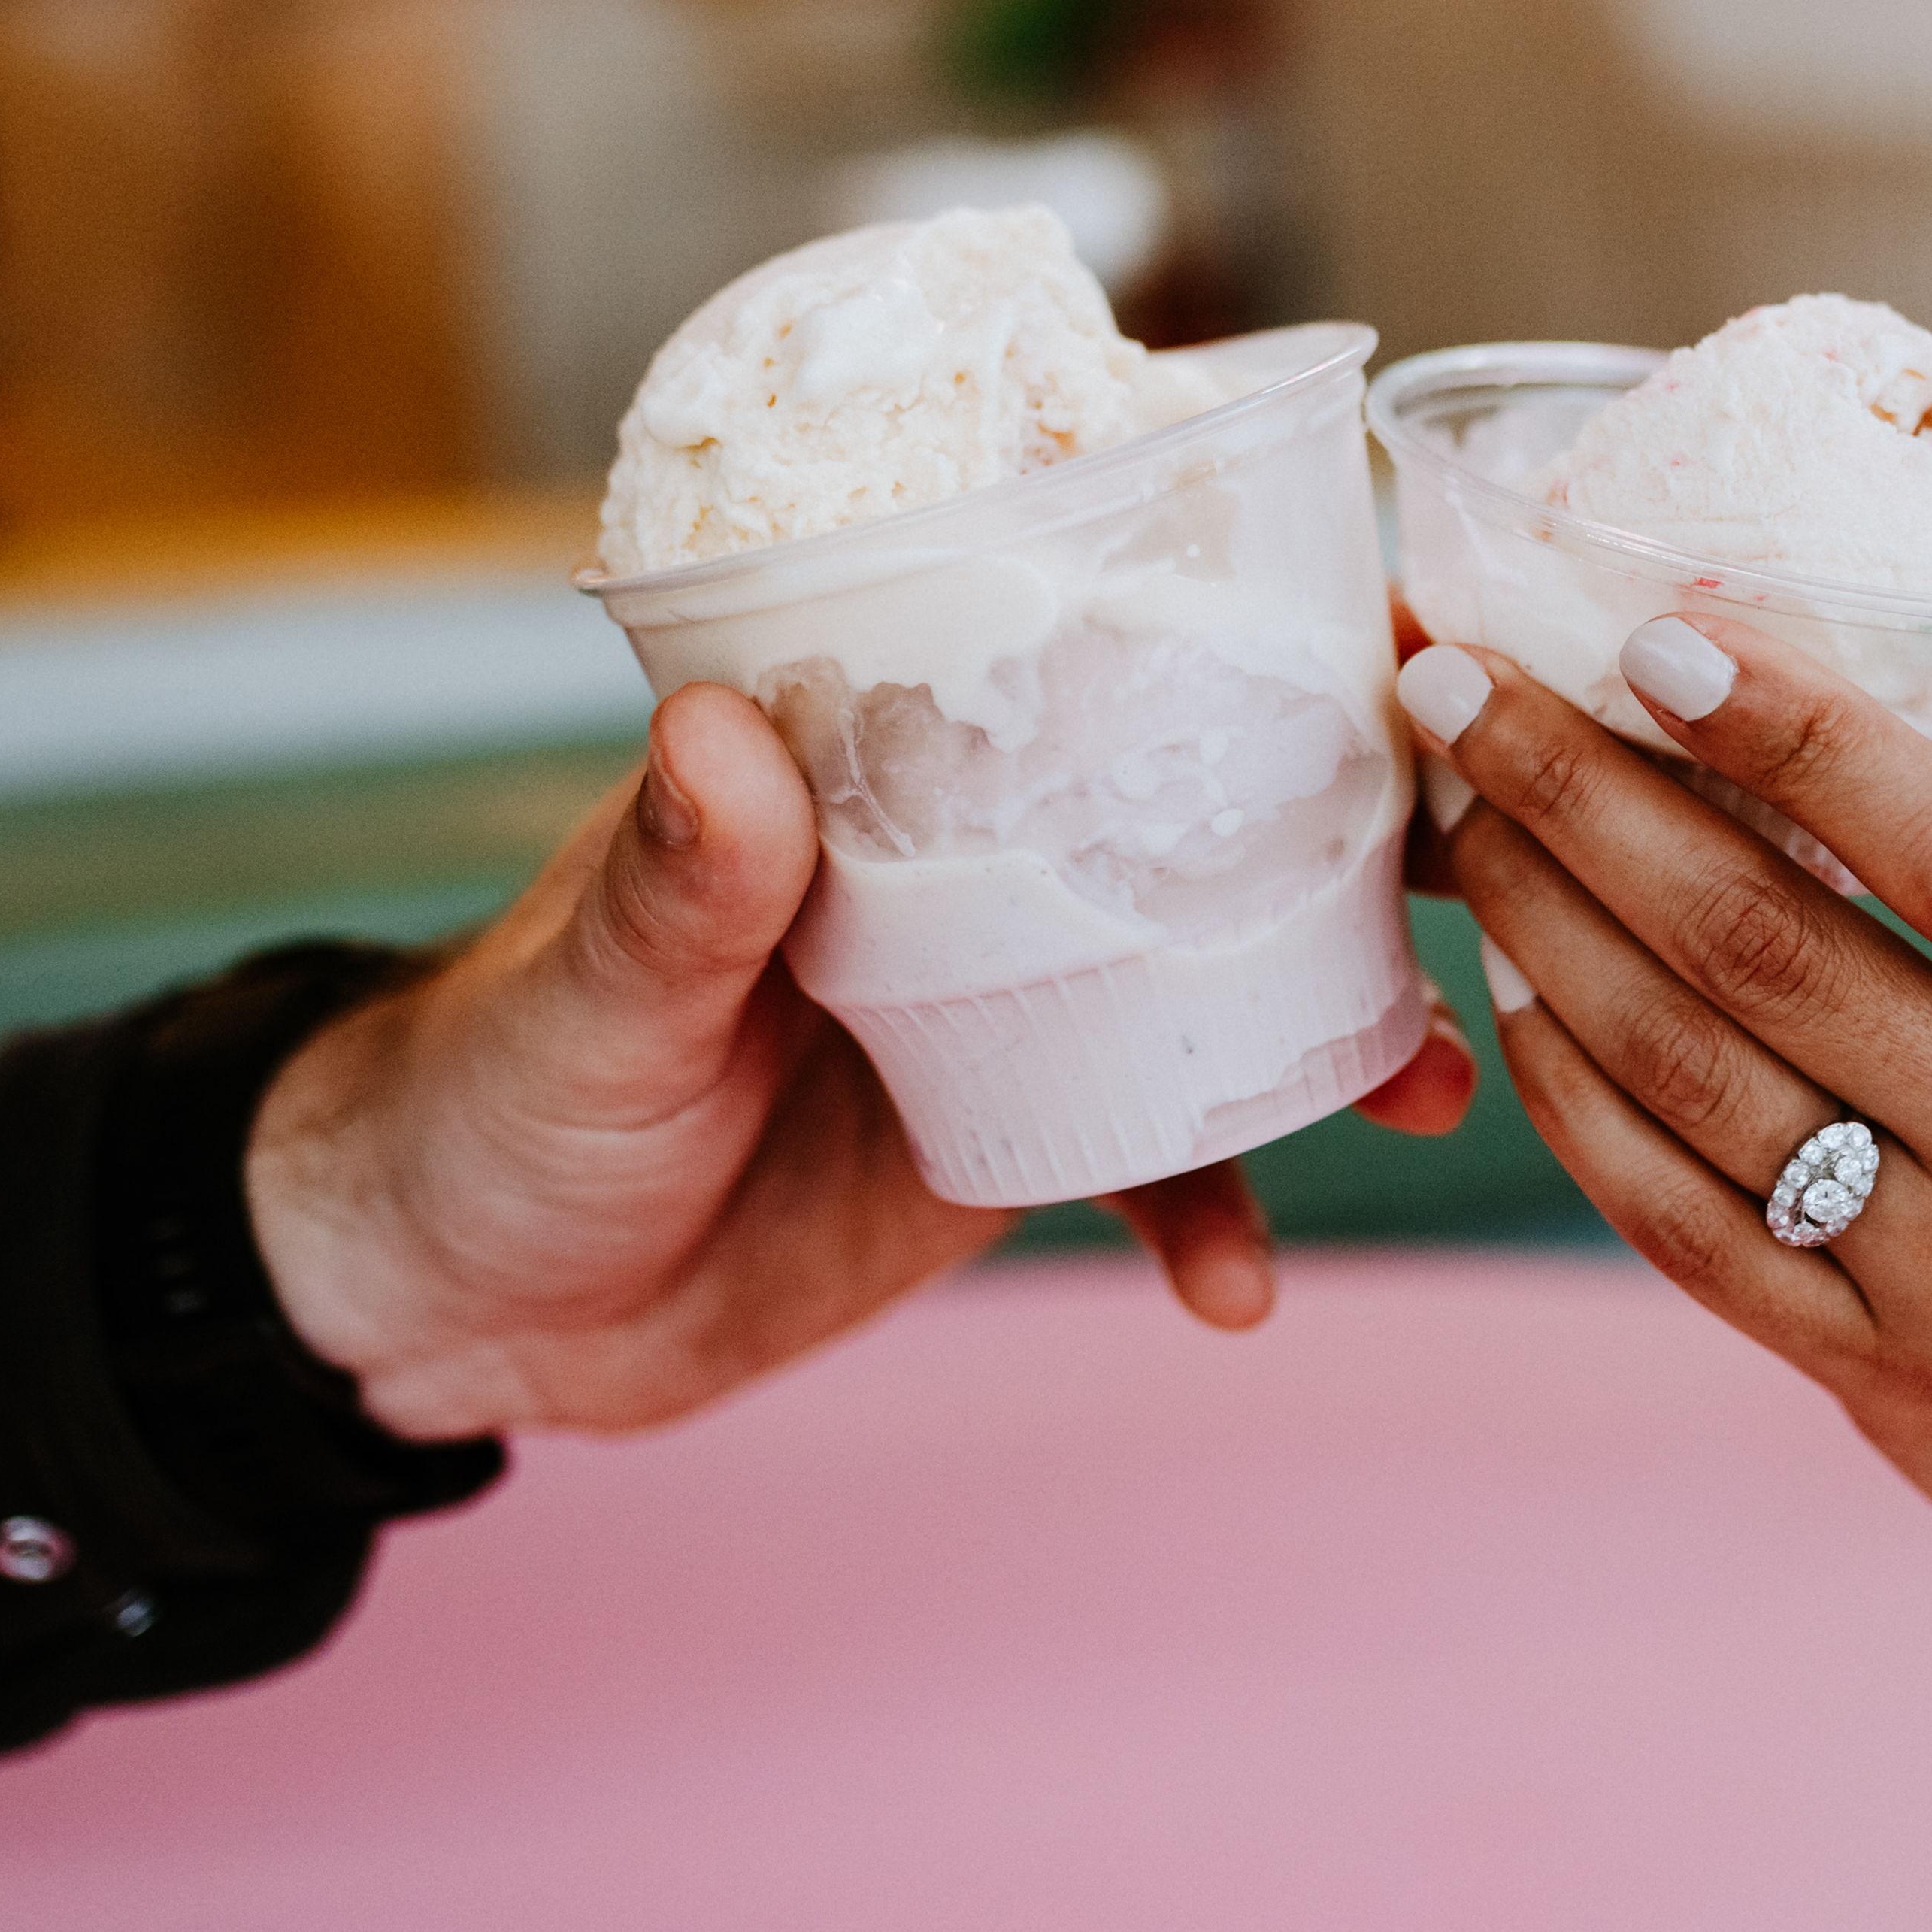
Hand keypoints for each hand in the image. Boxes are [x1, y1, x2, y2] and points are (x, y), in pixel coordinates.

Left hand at [247, 684, 1476, 1438]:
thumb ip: (674, 882)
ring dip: (1323, 1034)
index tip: (1380, 621)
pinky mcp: (993, 1143)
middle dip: (1340, 840)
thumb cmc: (482, 1100)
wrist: (451, 1310)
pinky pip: (1142, 1159)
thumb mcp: (584, 998)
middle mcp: (946, 868)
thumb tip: (721, 732)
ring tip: (1423, 1093)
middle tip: (1481, 869)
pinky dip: (1205, 1215)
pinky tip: (1236, 1289)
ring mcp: (986, 1006)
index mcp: (853, 771)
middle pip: (1181, 816)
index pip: (1051, 656)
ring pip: (1200, 986)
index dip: (1216, 627)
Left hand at [1402, 616, 1931, 1707]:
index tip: (1660, 632)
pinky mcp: (1886, 1395)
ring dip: (1551, 933)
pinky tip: (1521, 1006)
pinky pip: (1688, 1235)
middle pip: (1773, 952)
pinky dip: (1584, 1109)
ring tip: (1464, 825)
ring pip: (1696, 1085)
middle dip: (1587, 801)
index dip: (1794, 729)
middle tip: (1466, 690)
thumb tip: (1830, 729)